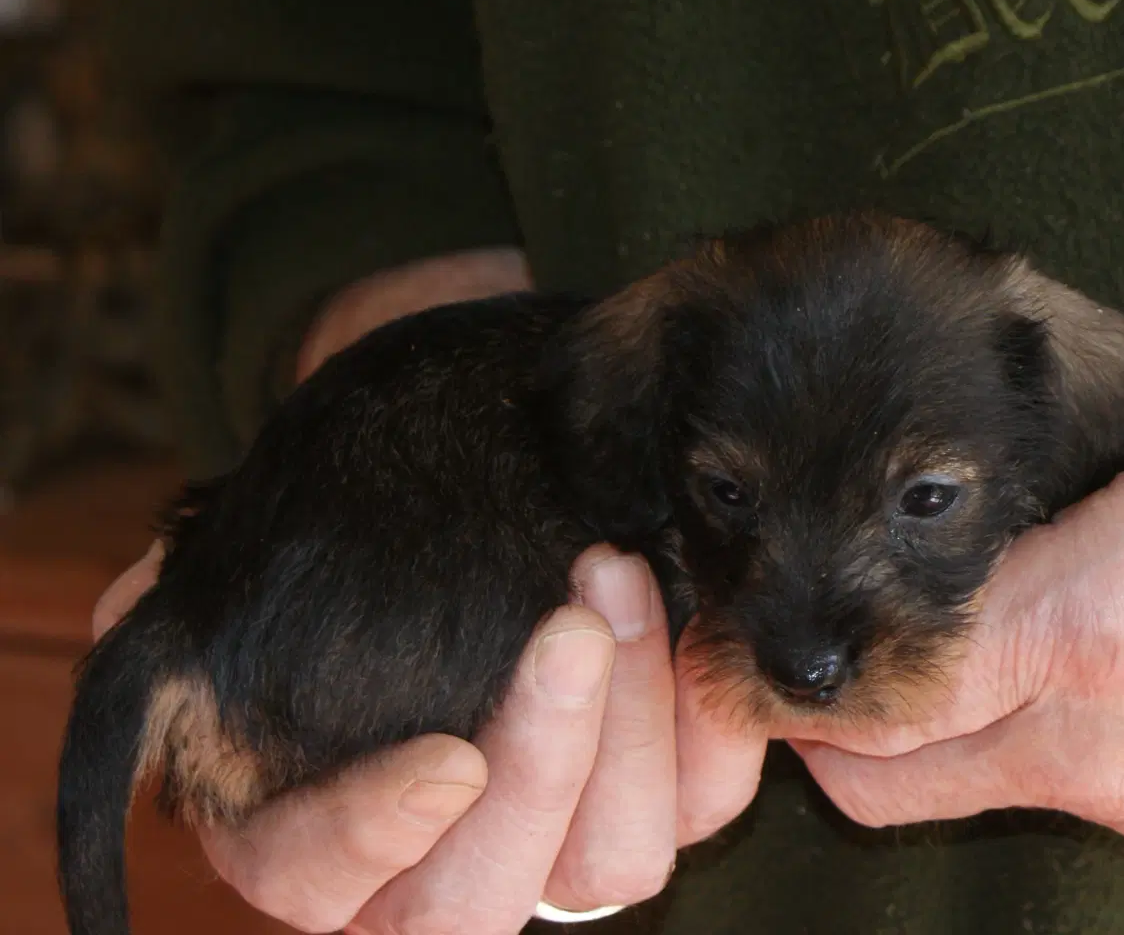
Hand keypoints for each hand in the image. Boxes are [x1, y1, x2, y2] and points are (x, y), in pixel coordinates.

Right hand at [91, 248, 690, 932]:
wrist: (462, 508)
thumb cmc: (347, 551)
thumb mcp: (254, 568)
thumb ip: (183, 600)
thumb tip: (137, 607)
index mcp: (319, 834)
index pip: (320, 881)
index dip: (376, 836)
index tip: (444, 759)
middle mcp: (442, 858)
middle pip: (487, 893)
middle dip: (540, 763)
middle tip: (568, 618)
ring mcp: (560, 836)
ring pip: (616, 859)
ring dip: (632, 724)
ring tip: (623, 573)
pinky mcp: (661, 791)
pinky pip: (709, 796)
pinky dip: (710, 715)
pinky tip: (694, 608)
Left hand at [779, 320, 1123, 848]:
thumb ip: (1088, 413)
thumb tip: (1024, 386)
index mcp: (1093, 621)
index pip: (879, 689)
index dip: (804, 674)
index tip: (767, 629)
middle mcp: (1099, 734)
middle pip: (878, 776)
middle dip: (827, 722)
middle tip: (822, 642)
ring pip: (946, 793)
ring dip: (910, 734)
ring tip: (925, 646)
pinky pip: (1035, 792)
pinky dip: (999, 744)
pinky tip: (1032, 675)